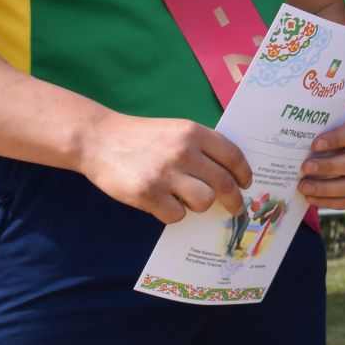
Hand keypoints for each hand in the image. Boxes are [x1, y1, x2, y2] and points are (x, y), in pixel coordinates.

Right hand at [77, 112, 251, 223]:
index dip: (244, 173)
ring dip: (199, 205)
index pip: (232, 156)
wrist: (98, 140)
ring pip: (203, 201)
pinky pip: (176, 214)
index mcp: (193, 132)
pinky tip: (163, 203)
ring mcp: (165, 173)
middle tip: (235, 208)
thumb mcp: (175, 130)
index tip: (246, 184)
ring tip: (186, 199)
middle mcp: (182, 151)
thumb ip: (200, 147)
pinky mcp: (147, 194)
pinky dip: (173, 213)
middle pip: (223, 183)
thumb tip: (230, 176)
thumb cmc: (141, 137)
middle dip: (234, 200)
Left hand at [297, 114, 344, 210]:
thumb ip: (322, 126)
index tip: (315, 144)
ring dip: (325, 188)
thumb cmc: (336, 130)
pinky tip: (310, 197)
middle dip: (328, 167)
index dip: (337, 139)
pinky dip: (327, 201)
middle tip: (305, 167)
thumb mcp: (334, 121)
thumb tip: (297, 135)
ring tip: (303, 186)